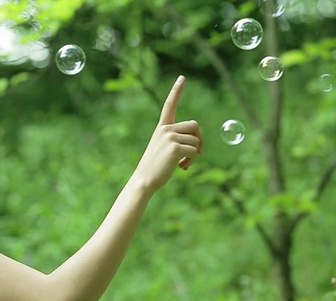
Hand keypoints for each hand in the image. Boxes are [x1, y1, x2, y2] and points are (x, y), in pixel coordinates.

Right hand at [131, 75, 202, 191]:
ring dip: (195, 153)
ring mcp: (169, 138)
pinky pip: (194, 151)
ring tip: (183, 163)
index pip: (170, 105)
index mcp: (161, 128)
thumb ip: (177, 141)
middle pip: (195, 125)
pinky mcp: (175, 148)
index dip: (176, 91)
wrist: (144, 179)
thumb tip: (198, 146)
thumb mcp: (164, 149)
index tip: (182, 77)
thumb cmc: (155, 167)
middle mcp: (165, 129)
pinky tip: (182, 167)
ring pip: (196, 140)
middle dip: (200, 139)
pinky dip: (192, 160)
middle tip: (196, 153)